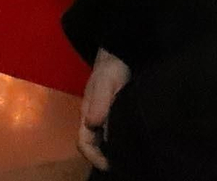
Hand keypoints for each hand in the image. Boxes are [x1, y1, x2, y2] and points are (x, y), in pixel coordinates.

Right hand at [77, 48, 131, 170]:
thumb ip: (99, 102)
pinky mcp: (113, 111)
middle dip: (103, 157)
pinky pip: (112, 131)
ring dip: (111, 150)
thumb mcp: (106, 82)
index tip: (110, 166)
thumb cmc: (112, 66)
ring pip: (102, 139)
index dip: (94, 157)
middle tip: (123, 166)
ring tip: (129, 158)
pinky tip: (132, 142)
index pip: (84, 141)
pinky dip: (119, 141)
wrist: (119, 51)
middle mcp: (92, 116)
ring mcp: (102, 114)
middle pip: (92, 144)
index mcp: (87, 112)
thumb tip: (92, 124)